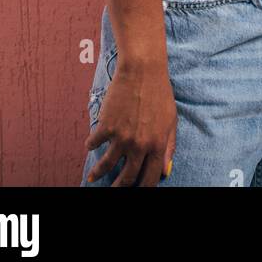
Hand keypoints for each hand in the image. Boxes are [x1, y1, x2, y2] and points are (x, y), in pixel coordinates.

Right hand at [84, 63, 177, 185]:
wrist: (143, 71)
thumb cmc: (159, 92)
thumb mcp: (171, 119)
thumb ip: (168, 145)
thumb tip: (166, 169)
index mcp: (158, 144)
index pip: (149, 177)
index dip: (142, 188)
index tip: (136, 190)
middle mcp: (140, 145)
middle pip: (126, 178)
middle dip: (118, 187)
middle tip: (113, 190)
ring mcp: (122, 137)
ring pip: (106, 166)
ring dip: (98, 173)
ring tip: (93, 177)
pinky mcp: (106, 127)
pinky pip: (94, 144)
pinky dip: (91, 146)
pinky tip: (90, 145)